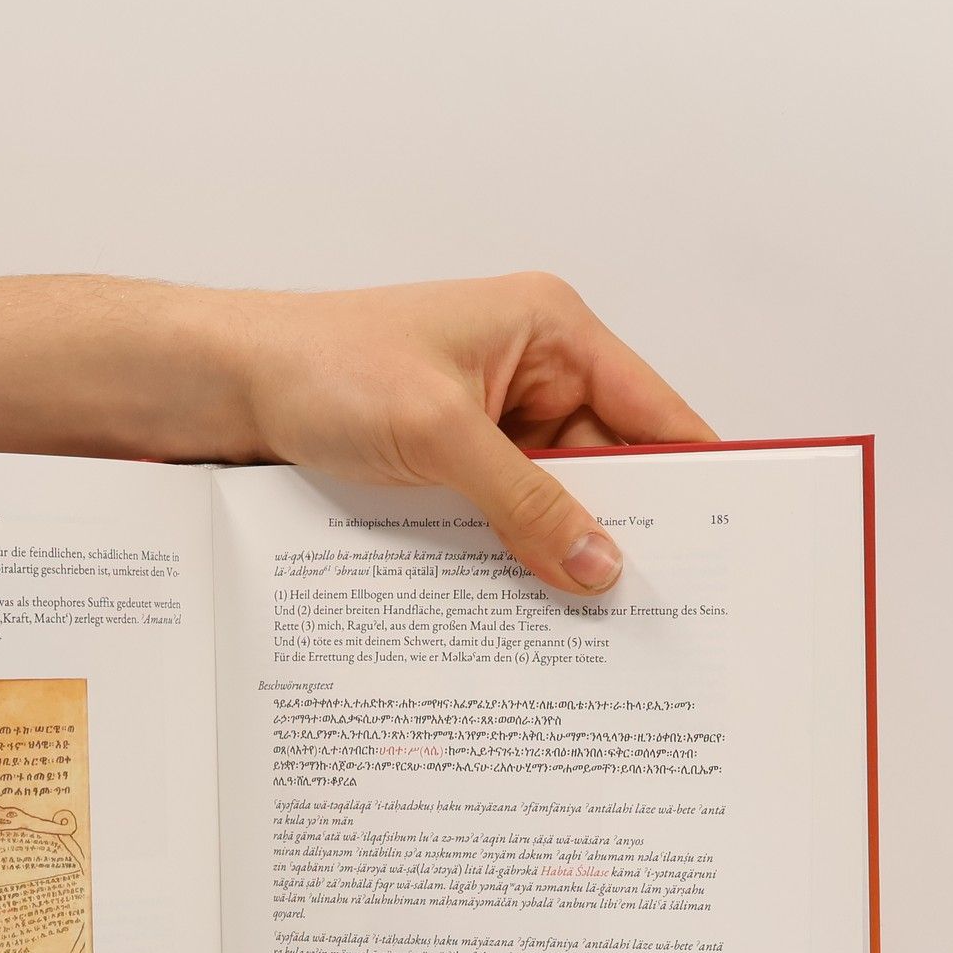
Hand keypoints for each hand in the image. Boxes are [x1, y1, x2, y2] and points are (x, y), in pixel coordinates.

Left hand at [233, 273, 713, 594]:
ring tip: (599, 622)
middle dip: (626, 530)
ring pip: (558, 502)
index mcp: (551, 331)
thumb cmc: (322, 366)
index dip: (698, 475)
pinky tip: (532, 606)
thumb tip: (601, 565)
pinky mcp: (456, 464)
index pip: (654, 409)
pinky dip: (518, 557)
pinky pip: (509, 518)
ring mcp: (494, 422)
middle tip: (662, 609)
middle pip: (612, 467)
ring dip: (565, 551)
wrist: (223, 386)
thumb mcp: (439, 434)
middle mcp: (534, 372)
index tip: (730, 544)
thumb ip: (526, 503)